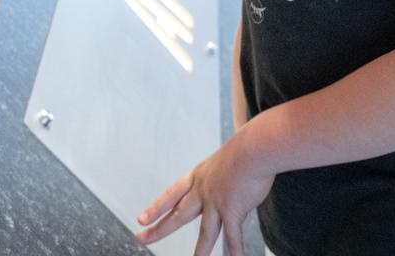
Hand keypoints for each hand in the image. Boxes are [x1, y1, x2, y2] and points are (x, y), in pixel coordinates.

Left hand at [134, 132, 273, 255]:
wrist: (252, 148)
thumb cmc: (244, 151)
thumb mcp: (223, 163)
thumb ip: (223, 184)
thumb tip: (233, 204)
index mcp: (197, 178)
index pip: (171, 195)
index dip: (156, 208)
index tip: (141, 219)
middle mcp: (202, 191)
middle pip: (177, 215)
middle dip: (158, 229)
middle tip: (141, 237)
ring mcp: (216, 202)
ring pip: (206, 232)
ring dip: (200, 250)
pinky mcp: (232, 210)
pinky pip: (233, 236)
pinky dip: (236, 249)